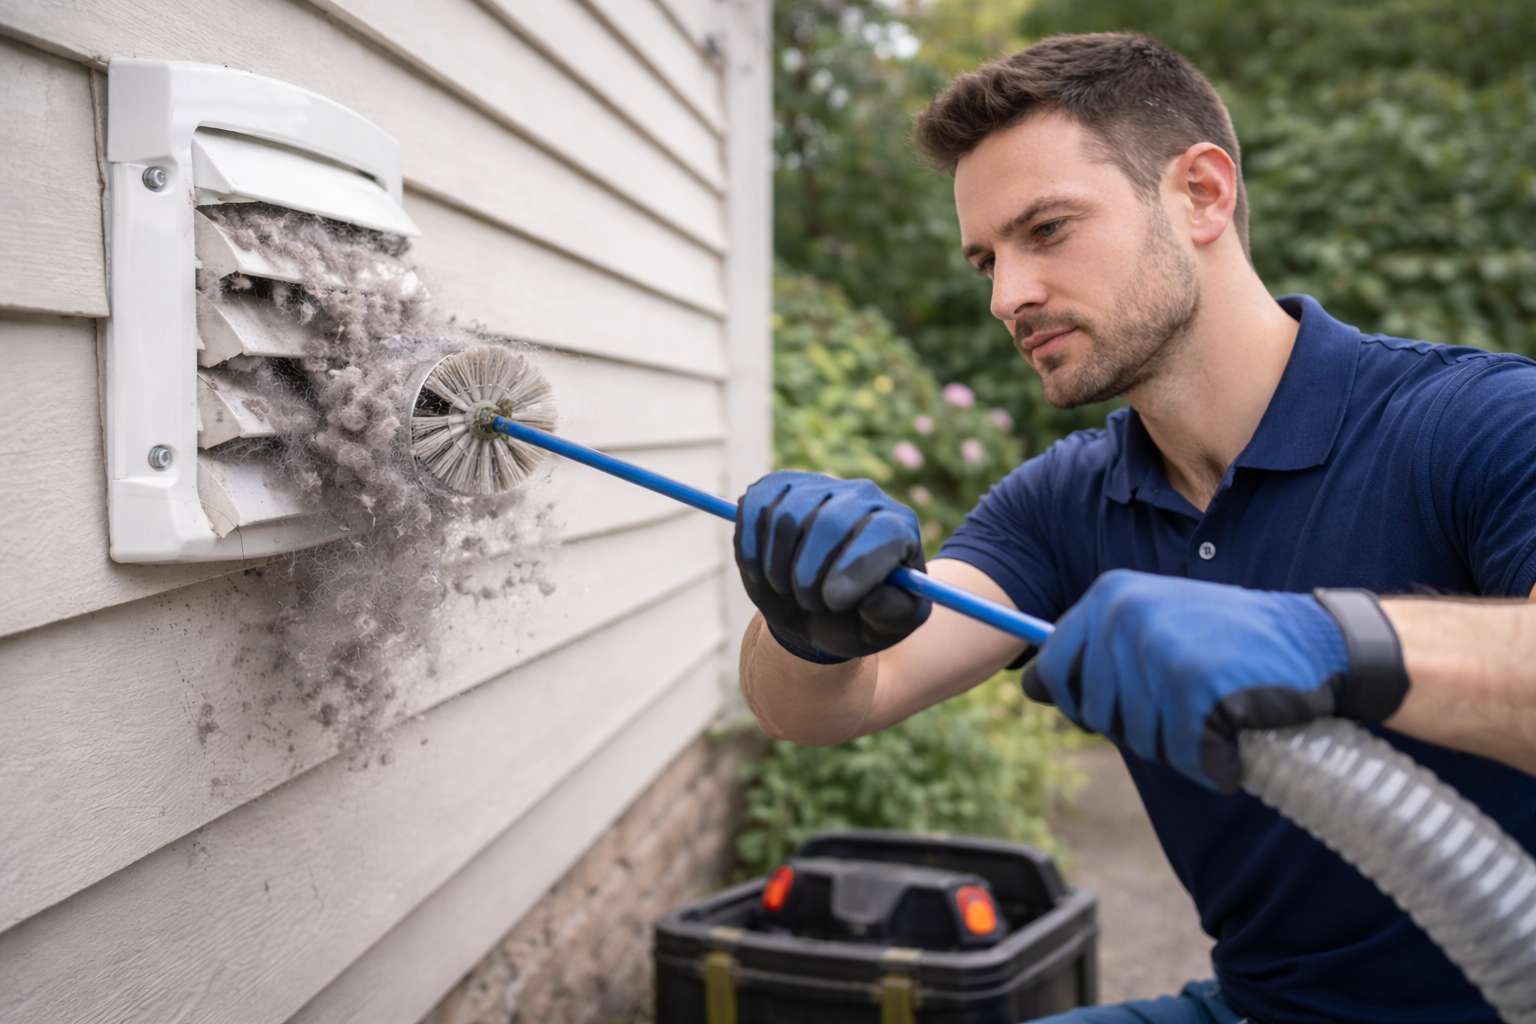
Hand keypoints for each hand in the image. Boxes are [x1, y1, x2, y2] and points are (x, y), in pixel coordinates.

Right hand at [734, 471, 931, 660]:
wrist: (814, 612)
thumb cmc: (857, 618)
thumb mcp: (886, 627)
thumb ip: (892, 613)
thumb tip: (874, 594)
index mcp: (899, 528)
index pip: (883, 531)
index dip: (856, 566)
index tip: (833, 601)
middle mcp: (863, 496)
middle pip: (829, 521)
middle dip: (810, 574)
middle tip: (810, 603)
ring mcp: (819, 486)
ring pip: (786, 517)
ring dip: (778, 567)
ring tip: (789, 590)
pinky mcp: (777, 487)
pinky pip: (755, 507)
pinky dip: (751, 548)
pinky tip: (762, 571)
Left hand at [1023, 570, 1407, 791]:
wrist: (1318, 643)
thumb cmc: (1230, 644)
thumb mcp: (1153, 625)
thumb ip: (1096, 651)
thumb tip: (1031, 687)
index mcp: (1110, 594)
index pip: (1054, 670)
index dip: (1082, 703)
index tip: (1120, 703)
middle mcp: (1127, 615)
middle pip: (1095, 713)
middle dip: (1139, 726)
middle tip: (1189, 702)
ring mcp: (1160, 649)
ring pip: (1138, 737)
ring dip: (1179, 743)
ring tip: (1217, 708)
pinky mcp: (1196, 687)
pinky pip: (1183, 753)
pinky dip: (1213, 760)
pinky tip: (1238, 732)